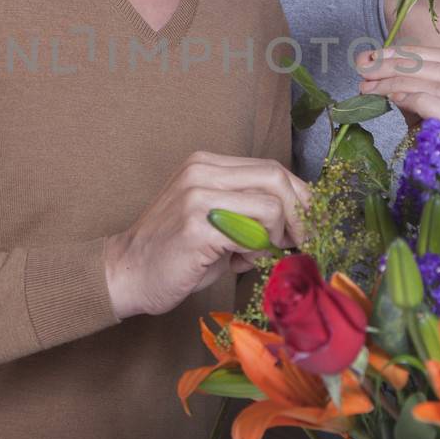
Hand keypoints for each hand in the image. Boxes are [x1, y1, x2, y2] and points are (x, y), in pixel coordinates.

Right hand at [105, 152, 309, 320]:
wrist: (126, 273)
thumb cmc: (176, 254)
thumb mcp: (216, 220)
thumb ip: (251, 212)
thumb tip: (300, 223)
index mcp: (207, 164)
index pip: (271, 168)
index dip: (300, 196)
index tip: (313, 223)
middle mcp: (202, 172)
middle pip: (276, 177)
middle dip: (302, 214)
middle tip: (306, 242)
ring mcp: (197, 196)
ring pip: (271, 206)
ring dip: (277, 237)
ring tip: (260, 254)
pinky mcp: (197, 227)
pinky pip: (252, 235)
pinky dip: (258, 252)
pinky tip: (242, 262)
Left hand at [356, 44, 439, 128]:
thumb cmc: (439, 151)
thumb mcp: (424, 114)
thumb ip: (409, 89)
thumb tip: (374, 66)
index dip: (416, 52)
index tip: (380, 53)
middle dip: (401, 63)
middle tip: (366, 66)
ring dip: (399, 79)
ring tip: (368, 84)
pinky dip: (412, 96)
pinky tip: (390, 98)